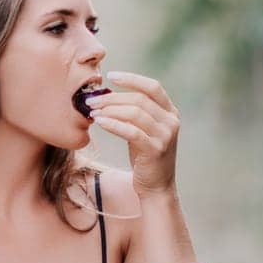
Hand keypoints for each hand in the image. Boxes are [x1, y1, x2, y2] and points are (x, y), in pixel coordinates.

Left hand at [87, 71, 180, 195]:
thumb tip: (107, 96)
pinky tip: (99, 122)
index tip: (110, 76)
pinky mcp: (155, 149)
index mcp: (170, 112)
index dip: (132, 78)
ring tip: (92, 111)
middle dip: (112, 97)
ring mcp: (165, 135)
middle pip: (140, 99)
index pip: (152, 87)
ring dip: (110, 110)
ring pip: (135, 113)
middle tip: (91, 99)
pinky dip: (113, 124)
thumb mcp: (144, 130)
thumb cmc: (145, 156)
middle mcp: (171, 121)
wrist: (157, 187)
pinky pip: (131, 131)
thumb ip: (135, 113)